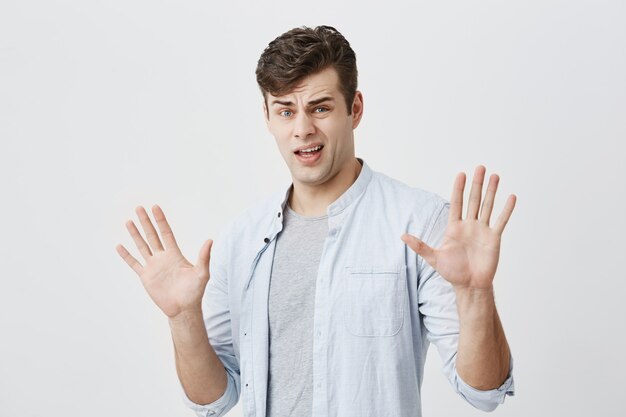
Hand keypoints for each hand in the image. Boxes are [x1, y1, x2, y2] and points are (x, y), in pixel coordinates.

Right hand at [116, 205, 212, 318]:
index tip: (155, 207)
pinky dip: (126, 256)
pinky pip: (134, 264)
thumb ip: (204, 257)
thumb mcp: (201, 273)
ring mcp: (153, 267)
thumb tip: (210, 240)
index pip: (166, 233)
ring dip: (135, 234)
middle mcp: (163, 257)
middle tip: (139, 208)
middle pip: (152, 236)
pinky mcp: (146, 277)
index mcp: (175, 254)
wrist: (183, 308)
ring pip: (142, 246)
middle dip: (146, 222)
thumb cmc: (194, 292)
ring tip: (128, 221)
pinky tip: (120, 246)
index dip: (161, 221)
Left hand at [401, 166, 515, 289]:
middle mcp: (469, 225)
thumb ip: (420, 246)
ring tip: (495, 176)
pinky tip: (511, 197)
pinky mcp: (494, 238)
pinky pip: (501, 221)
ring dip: (491, 191)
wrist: (470, 285)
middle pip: (473, 200)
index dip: (458, 188)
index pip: (456, 203)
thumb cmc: (452, 272)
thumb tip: (402, 236)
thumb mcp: (434, 258)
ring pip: (487, 206)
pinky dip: (506, 210)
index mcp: (454, 227)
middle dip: (477, 184)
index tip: (461, 174)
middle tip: (480, 167)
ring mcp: (482, 230)